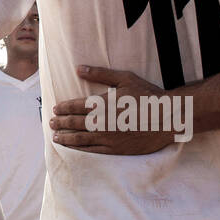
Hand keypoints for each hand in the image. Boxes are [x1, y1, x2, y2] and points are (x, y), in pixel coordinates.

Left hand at [48, 65, 175, 154]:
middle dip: (61, 123)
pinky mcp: (115, 150)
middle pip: (75, 123)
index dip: (63, 108)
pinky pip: (92, 151)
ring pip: (80, 139)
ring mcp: (108, 137)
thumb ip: (100, 74)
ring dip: (66, 137)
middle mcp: (102, 122)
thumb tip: (79, 68)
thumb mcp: (125, 79)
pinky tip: (72, 149)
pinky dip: (79, 150)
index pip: (76, 106)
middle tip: (51, 123)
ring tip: (56, 137)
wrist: (168, 118)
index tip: (55, 109)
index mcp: (103, 104)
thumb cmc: (147, 96)